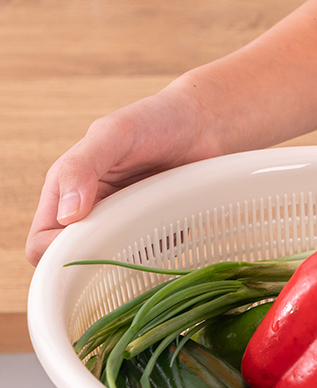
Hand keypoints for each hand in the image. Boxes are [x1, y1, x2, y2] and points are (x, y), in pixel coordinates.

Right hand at [25, 81, 216, 264]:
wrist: (203, 124)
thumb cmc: (155, 120)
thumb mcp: (114, 135)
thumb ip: (82, 167)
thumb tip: (67, 214)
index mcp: (66, 191)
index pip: (41, 242)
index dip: (56, 254)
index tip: (90, 249)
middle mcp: (90, 213)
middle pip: (74, 263)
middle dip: (94, 266)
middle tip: (129, 250)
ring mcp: (122, 225)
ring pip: (110, 267)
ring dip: (128, 266)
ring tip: (155, 244)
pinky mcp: (153, 232)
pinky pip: (146, 263)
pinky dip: (156, 262)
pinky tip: (175, 246)